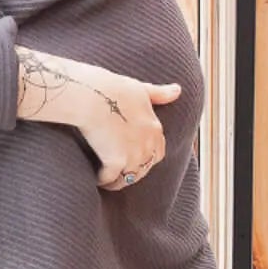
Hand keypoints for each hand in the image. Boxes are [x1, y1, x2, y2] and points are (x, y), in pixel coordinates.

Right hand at [76, 67, 181, 191]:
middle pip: (144, 168)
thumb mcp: (139, 88)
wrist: (90, 96)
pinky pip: (110, 179)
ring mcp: (134, 155)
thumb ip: (158, 94)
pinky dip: (103, 180)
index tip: (131, 157)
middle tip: (118, 171)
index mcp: (154, 128)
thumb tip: (177, 90)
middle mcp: (148, 144)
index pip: (157, 152)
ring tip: (106, 180)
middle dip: (133, 171)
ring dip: (118, 181)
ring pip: (128, 178)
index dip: (145, 157)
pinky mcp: (116, 162)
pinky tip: (96, 178)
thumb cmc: (110, 88)